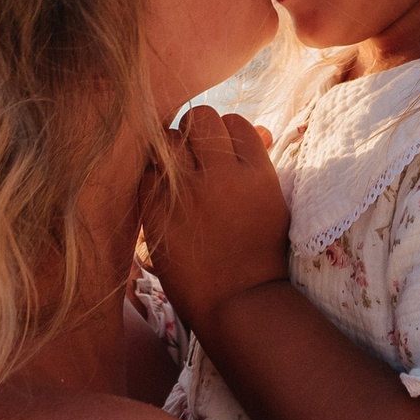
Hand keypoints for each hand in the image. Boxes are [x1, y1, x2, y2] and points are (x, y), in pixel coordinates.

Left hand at [142, 107, 290, 334]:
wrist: (237, 301)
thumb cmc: (259, 254)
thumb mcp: (272, 203)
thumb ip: (261, 163)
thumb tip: (260, 128)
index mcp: (256, 172)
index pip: (235, 122)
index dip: (225, 135)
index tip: (222, 155)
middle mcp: (224, 175)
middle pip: (200, 118)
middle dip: (196, 133)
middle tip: (196, 158)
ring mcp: (189, 192)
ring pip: (170, 137)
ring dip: (172, 151)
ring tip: (177, 175)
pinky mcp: (159, 211)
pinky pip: (147, 173)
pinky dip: (153, 181)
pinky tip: (163, 198)